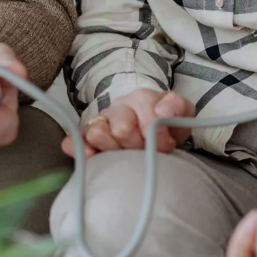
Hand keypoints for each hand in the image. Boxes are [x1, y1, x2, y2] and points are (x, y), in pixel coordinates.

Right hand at [62, 88, 193, 157]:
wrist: (151, 131)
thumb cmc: (166, 124)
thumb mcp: (181, 113)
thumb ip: (178, 108)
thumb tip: (164, 111)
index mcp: (141, 99)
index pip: (146, 117)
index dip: (158, 135)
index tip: (166, 145)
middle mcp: (118, 108)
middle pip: (121, 128)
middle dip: (136, 145)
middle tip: (144, 152)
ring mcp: (101, 123)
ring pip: (96, 133)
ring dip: (112, 148)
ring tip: (124, 156)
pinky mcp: (87, 138)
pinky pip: (76, 141)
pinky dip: (81, 149)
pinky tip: (91, 157)